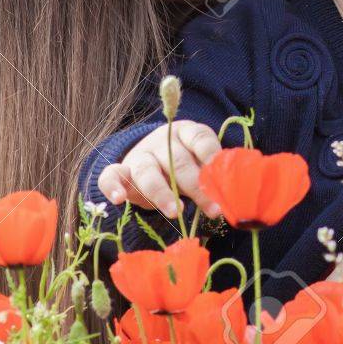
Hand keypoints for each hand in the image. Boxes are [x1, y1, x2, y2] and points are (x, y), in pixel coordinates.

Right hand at [97, 120, 222, 217]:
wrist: (151, 159)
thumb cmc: (185, 164)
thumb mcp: (200, 162)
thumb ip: (210, 173)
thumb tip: (232, 193)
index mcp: (186, 132)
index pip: (200, 139)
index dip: (211, 155)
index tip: (221, 174)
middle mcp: (162, 141)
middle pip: (178, 161)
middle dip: (196, 187)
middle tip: (213, 209)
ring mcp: (140, 155)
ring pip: (148, 171)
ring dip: (162, 193)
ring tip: (176, 211)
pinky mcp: (121, 170)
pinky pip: (111, 175)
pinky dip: (113, 186)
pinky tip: (119, 199)